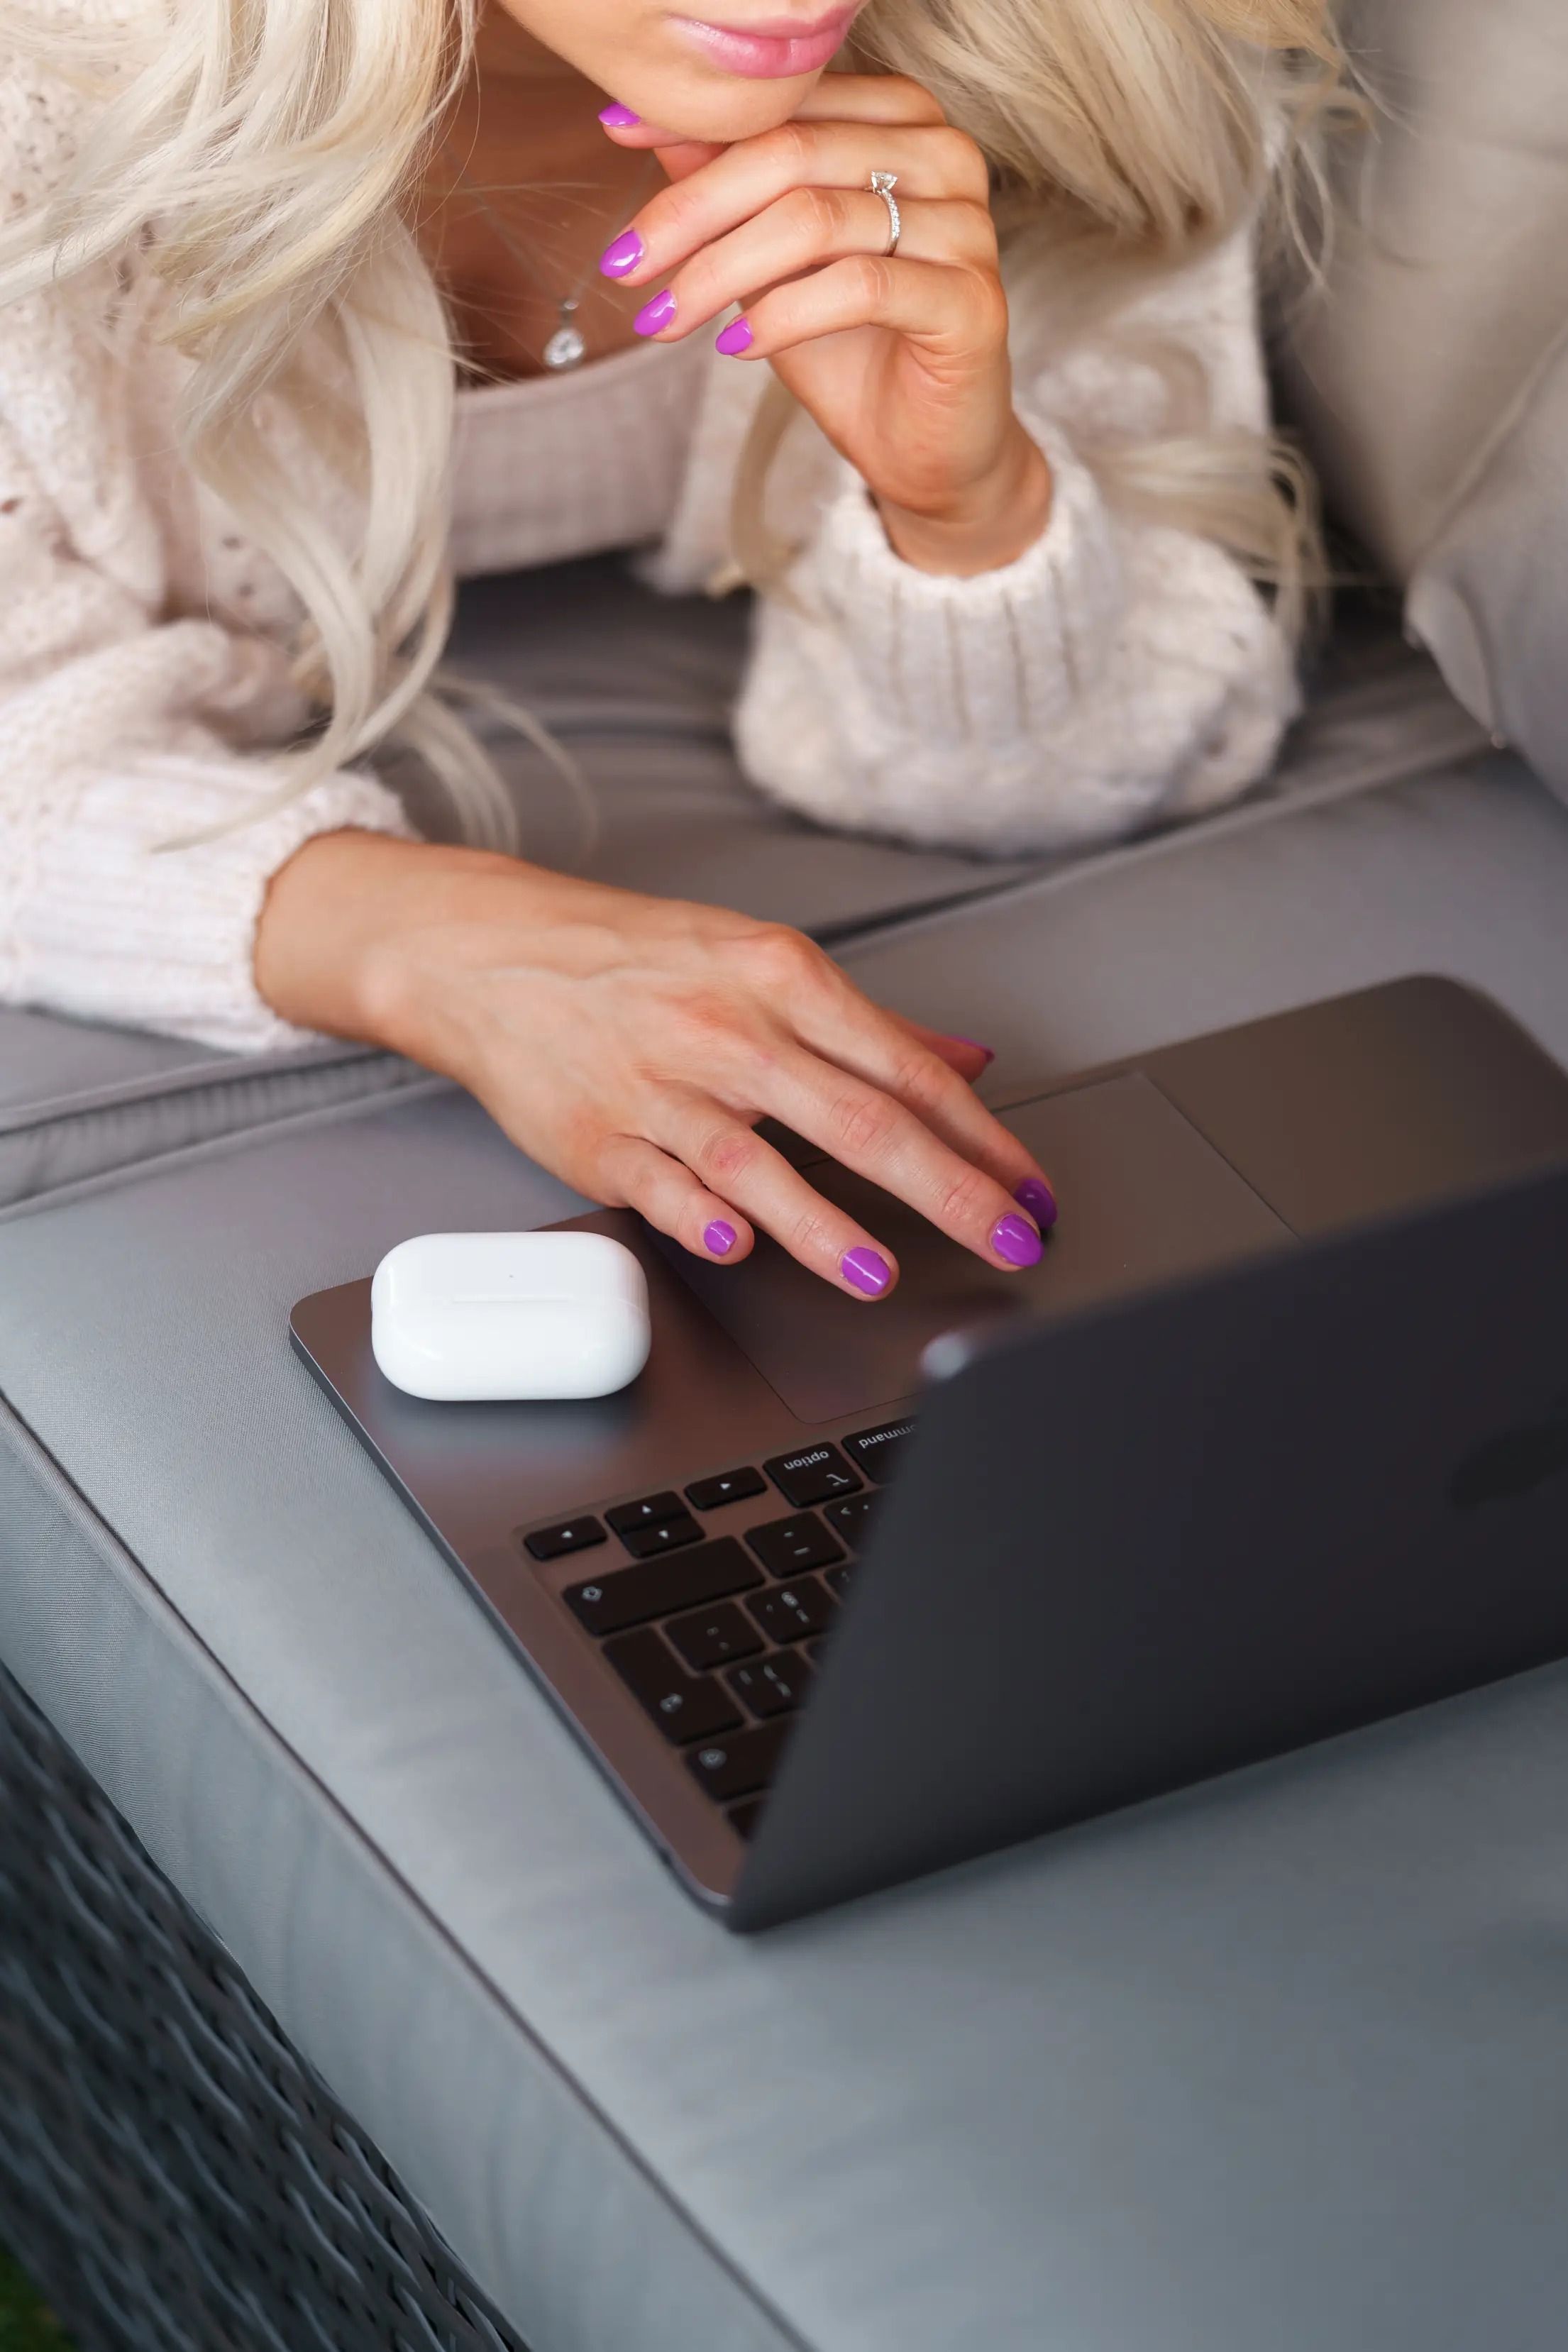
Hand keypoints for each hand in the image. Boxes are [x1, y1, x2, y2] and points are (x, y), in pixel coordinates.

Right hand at [255, 835, 1056, 1296]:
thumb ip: (868, 1026)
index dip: (985, 1138)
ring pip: (762, 1164)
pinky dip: (702, 1218)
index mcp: (784, 979)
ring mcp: (663, 1090)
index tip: (1031, 1190)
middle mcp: (731, 1032)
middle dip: (952, 1190)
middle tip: (1011, 1239)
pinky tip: (738, 1247)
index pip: (911, 1070)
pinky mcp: (601, 1139)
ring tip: (880, 1275)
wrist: (490, 954)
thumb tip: (968, 1062)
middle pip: (863, 1120)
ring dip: (827, 1227)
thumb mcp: (760, 964)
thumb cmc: (633, 960)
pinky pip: (661, 1187)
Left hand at [598, 76, 1052, 576]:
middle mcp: (945, 155)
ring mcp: (967, 227)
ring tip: (666, 318)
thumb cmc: (851, 347)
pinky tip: (737, 347)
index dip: (696, 124)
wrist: (924, 448)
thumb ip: (726, 185)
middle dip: (693, 212)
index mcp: (902, 119)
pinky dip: (783, 317)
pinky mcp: (971, 301)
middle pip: (794, 154)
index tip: (618, 144)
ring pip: (817, 220)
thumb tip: (641, 125)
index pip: (787, 103)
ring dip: (721, 274)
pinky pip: (859, 289)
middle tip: (625, 263)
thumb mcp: (770, 259)